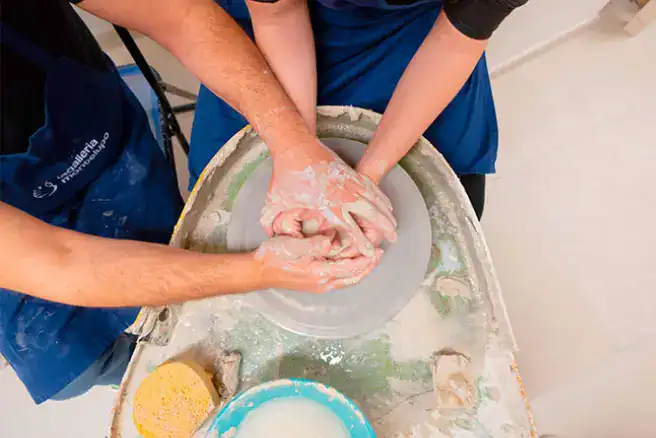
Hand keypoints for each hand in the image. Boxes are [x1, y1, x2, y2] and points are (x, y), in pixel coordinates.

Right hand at [254, 235, 382, 292]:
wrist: (259, 271)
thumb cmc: (274, 255)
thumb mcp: (292, 245)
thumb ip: (313, 244)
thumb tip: (331, 241)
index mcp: (320, 273)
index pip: (351, 267)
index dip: (367, 259)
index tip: (379, 250)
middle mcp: (322, 282)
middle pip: (352, 277)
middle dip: (367, 266)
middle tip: (379, 254)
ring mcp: (318, 285)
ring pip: (346, 279)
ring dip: (359, 270)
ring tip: (369, 258)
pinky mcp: (314, 283)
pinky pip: (338, 279)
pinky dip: (349, 271)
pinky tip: (350, 263)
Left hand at [262, 142, 396, 257]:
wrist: (295, 145)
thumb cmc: (285, 174)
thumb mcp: (275, 200)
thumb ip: (271, 220)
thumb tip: (269, 237)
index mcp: (326, 204)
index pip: (349, 227)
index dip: (360, 241)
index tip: (369, 252)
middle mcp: (341, 193)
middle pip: (369, 212)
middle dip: (383, 226)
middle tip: (393, 238)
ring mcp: (348, 181)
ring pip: (374, 199)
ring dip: (385, 212)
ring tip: (394, 224)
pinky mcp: (350, 172)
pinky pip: (370, 187)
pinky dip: (380, 197)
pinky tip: (387, 204)